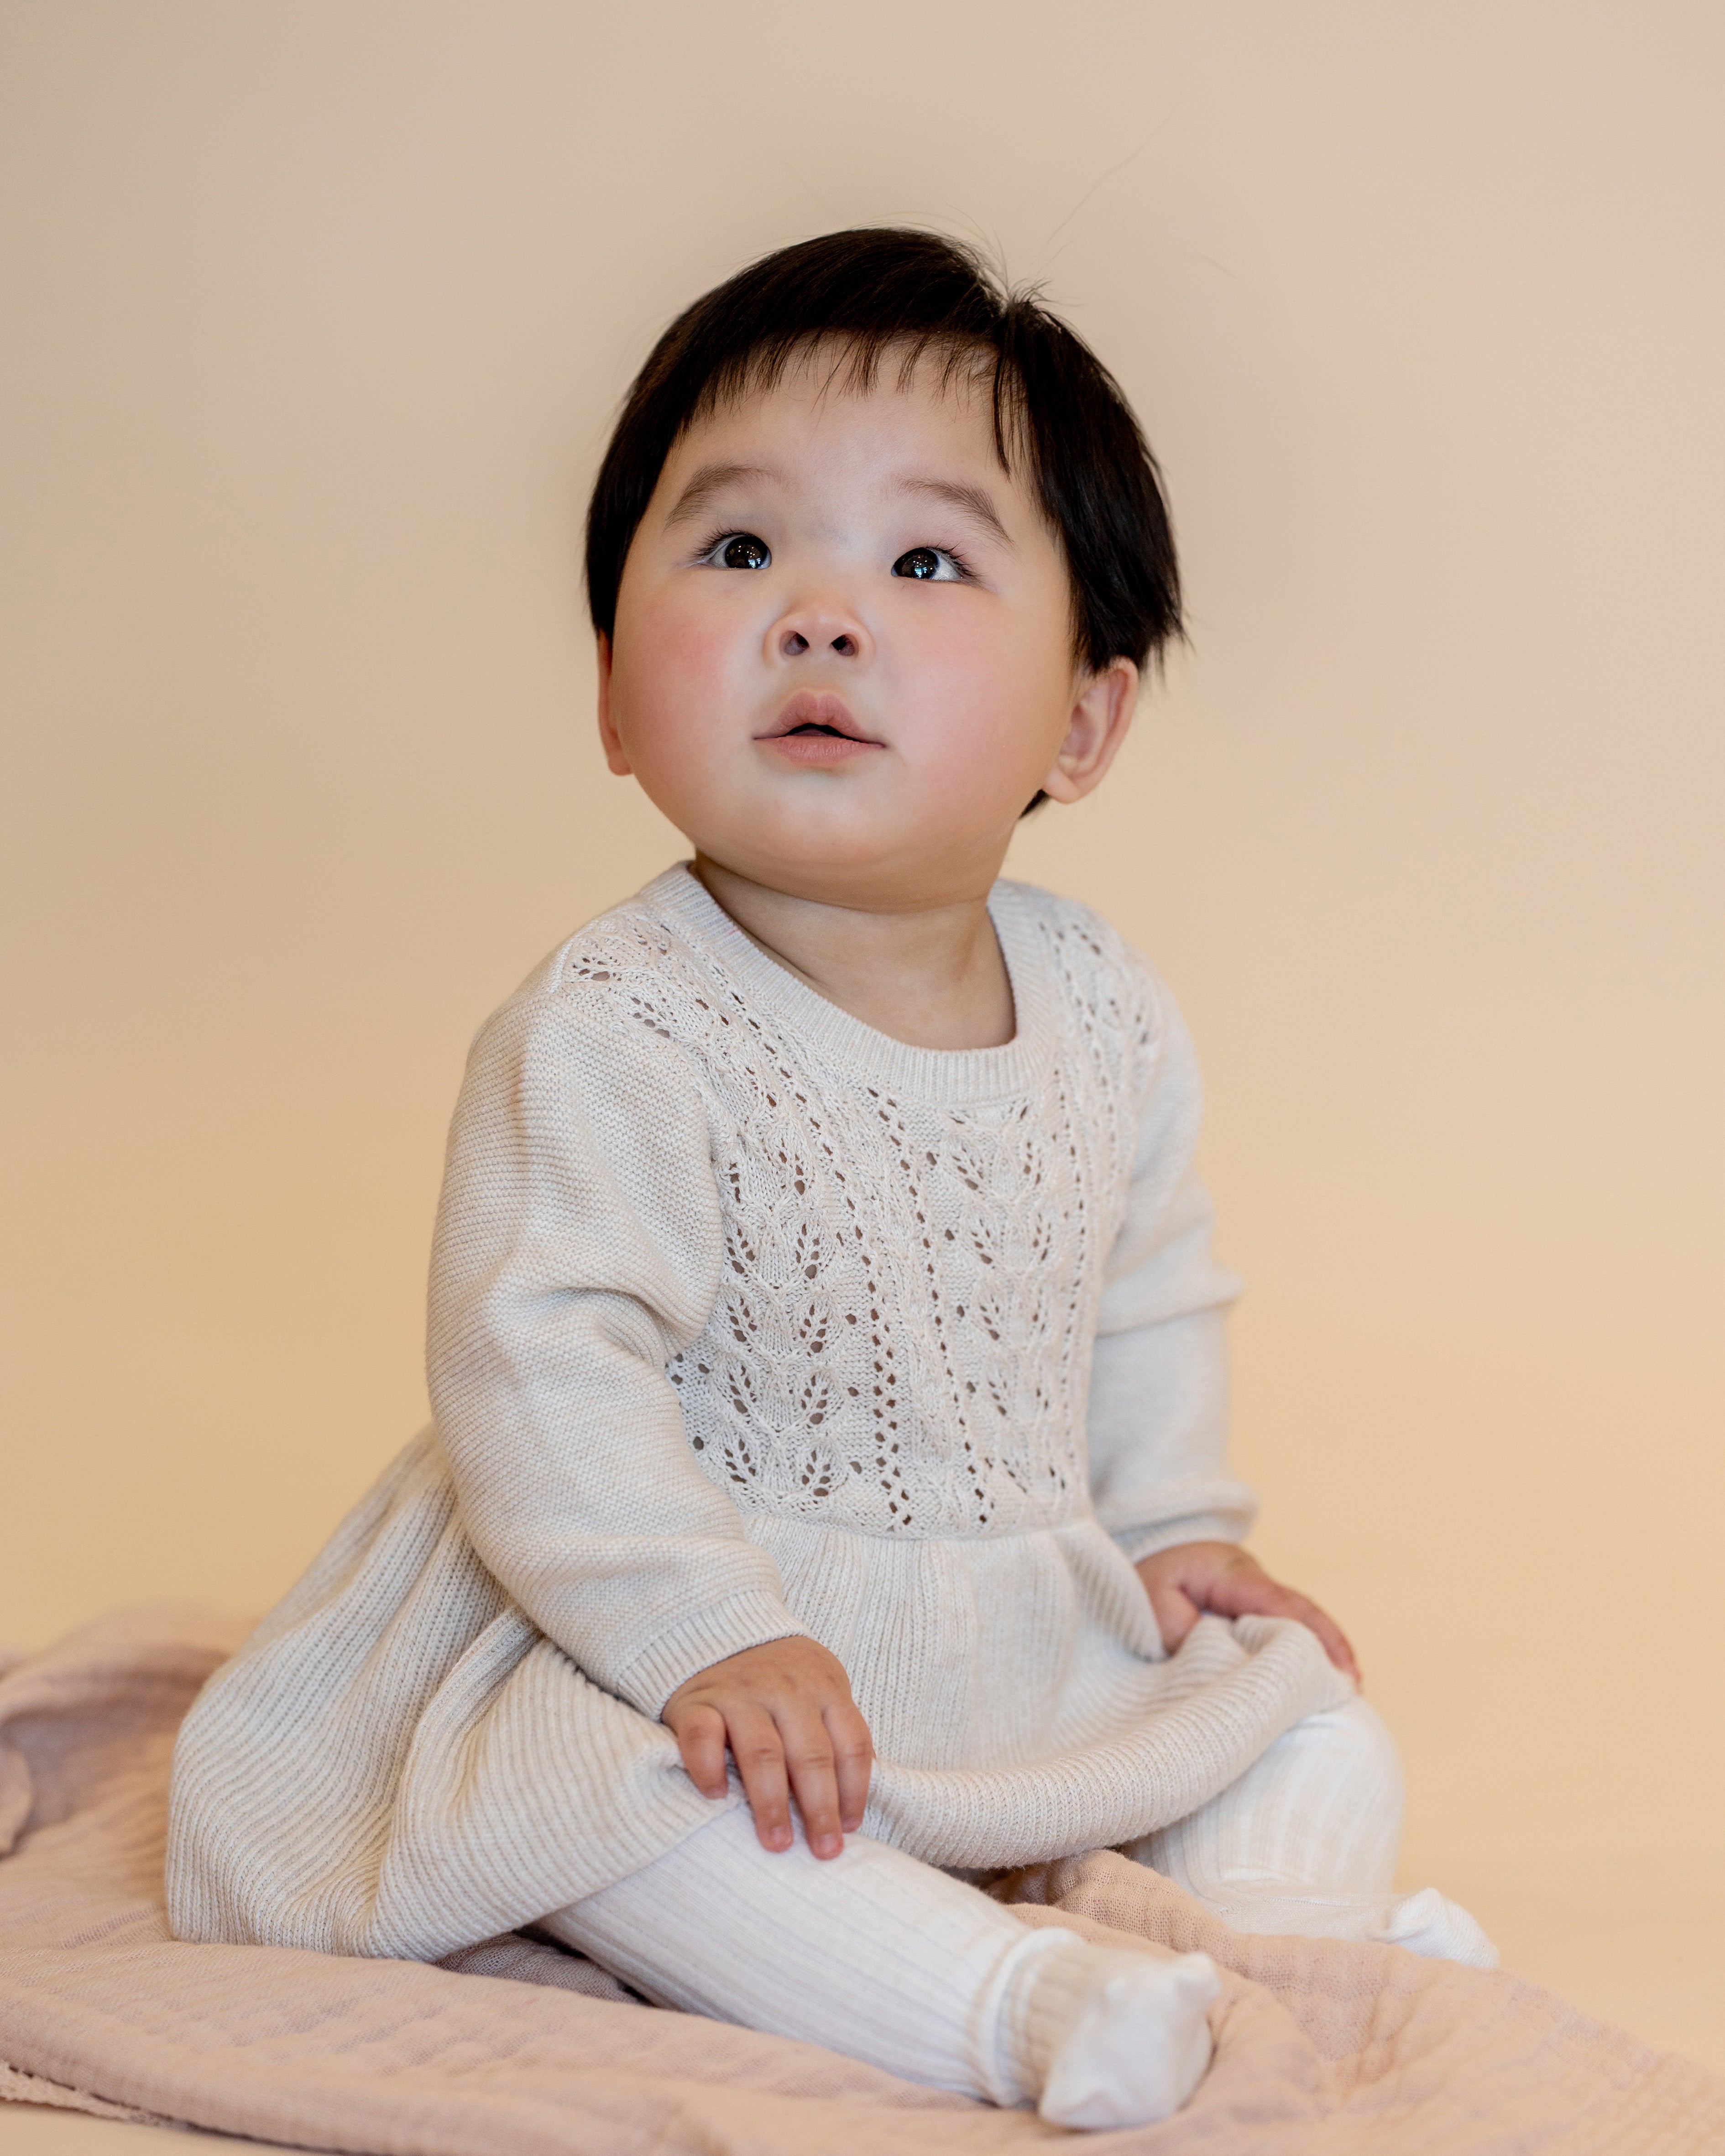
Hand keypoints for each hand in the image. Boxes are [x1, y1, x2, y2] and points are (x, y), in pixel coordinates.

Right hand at [661, 1636, 873, 1858]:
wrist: (713, 1631)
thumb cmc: (776, 1681)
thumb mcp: (818, 1690)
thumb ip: (834, 1734)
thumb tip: (853, 1804)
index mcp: (824, 1687)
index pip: (851, 1743)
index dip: (855, 1790)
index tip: (850, 1829)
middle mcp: (786, 1688)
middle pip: (811, 1754)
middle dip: (820, 1808)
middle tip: (823, 1852)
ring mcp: (740, 1693)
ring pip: (763, 1752)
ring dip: (772, 1802)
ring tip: (777, 1843)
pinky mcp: (697, 1701)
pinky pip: (703, 1736)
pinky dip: (709, 1768)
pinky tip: (716, 1797)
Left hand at [1134, 1540, 1360, 1681]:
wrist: (1150, 1551)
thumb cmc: (1148, 1577)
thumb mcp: (1150, 1596)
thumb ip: (1177, 1626)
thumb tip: (1214, 1657)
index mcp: (1230, 1573)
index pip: (1270, 1600)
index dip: (1293, 1630)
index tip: (1311, 1662)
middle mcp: (1255, 1582)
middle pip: (1302, 1609)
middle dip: (1327, 1643)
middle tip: (1350, 1682)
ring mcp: (1262, 1595)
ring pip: (1306, 1618)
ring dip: (1328, 1648)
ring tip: (1351, 1685)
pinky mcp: (1260, 1610)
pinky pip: (1294, 1626)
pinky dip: (1315, 1648)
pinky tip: (1332, 1675)